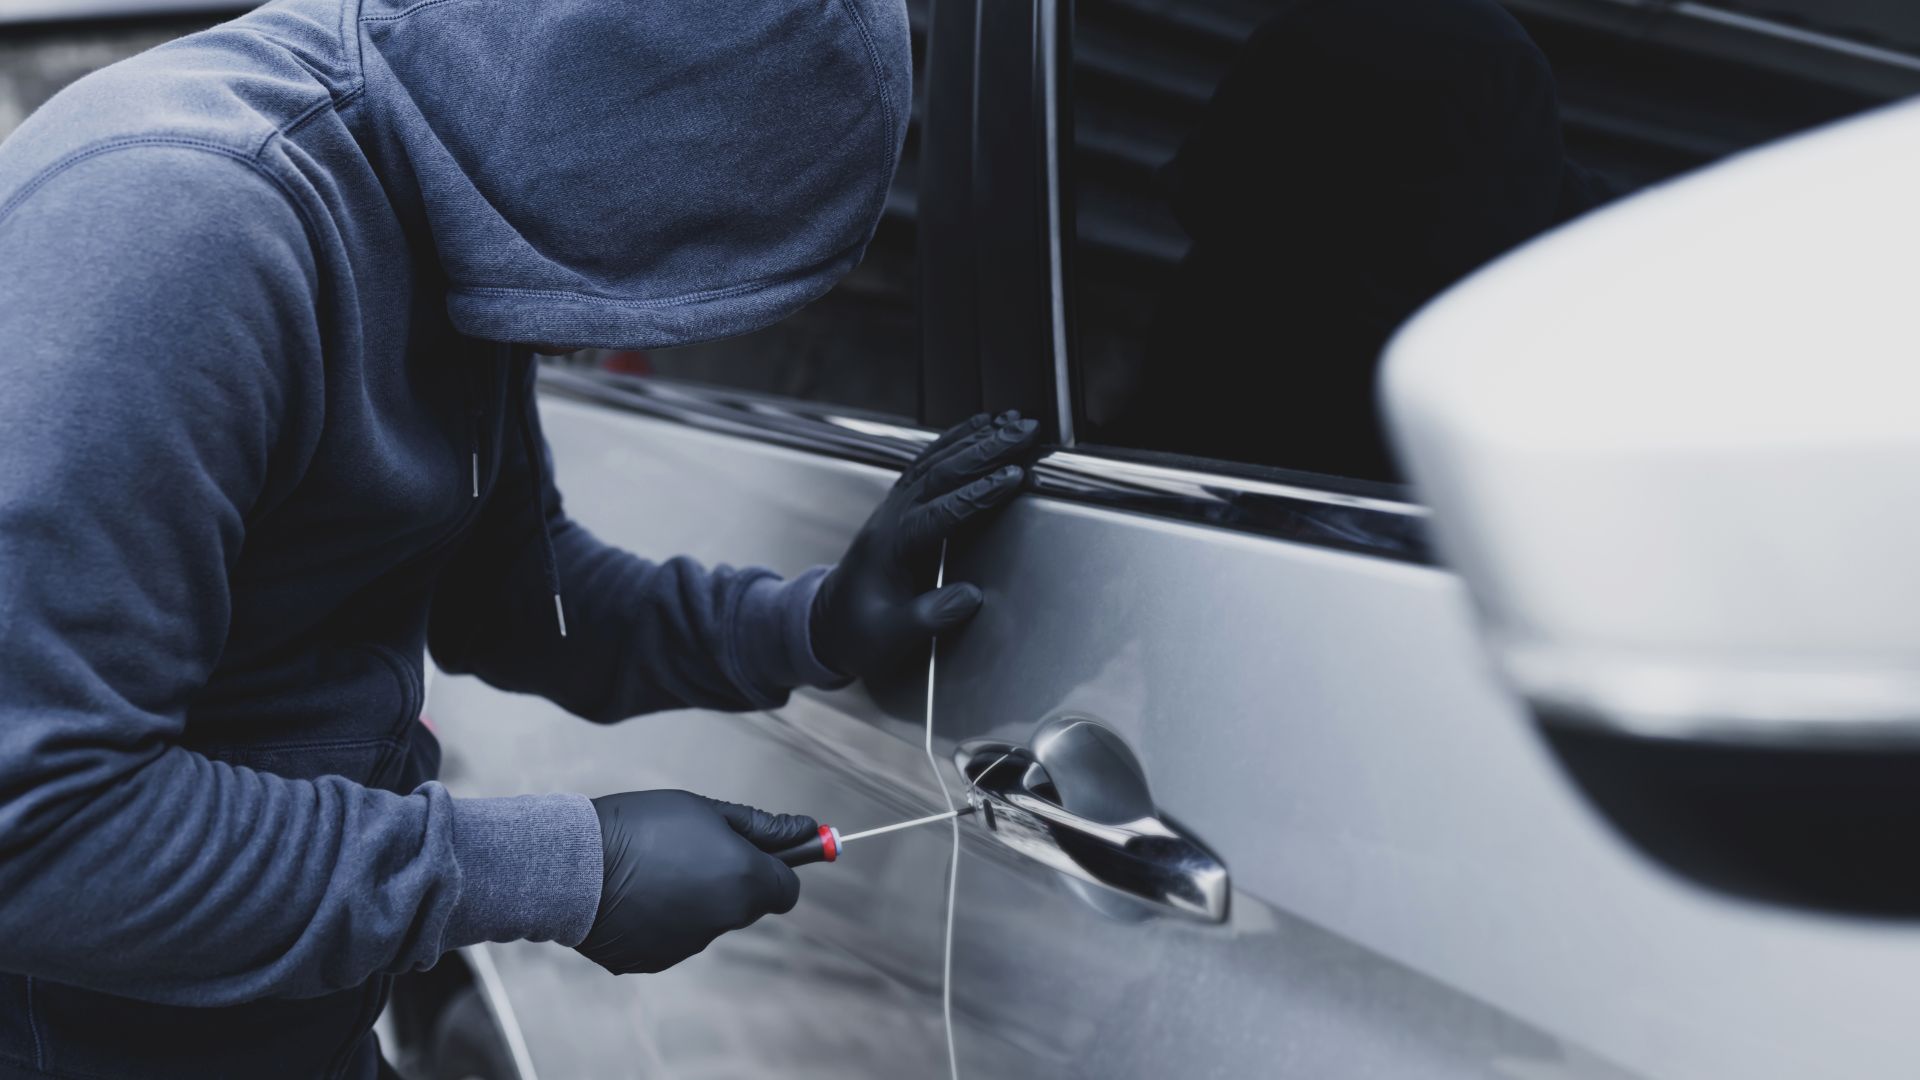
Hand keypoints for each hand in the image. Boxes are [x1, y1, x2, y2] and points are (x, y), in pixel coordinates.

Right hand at [576, 790, 815, 974]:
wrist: (573, 865)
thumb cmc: (641, 827)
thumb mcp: (706, 811)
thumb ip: (762, 827)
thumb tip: (808, 830)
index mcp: (745, 881)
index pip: (787, 888)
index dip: (777, 868)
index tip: (760, 852)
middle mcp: (725, 920)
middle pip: (747, 904)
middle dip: (732, 880)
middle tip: (694, 850)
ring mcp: (690, 945)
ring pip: (708, 920)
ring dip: (694, 899)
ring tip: (652, 870)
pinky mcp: (656, 961)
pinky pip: (672, 937)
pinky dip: (662, 919)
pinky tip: (634, 895)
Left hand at [811, 412, 1040, 679]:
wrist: (826, 626)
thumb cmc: (857, 633)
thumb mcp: (889, 637)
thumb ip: (928, 617)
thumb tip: (970, 596)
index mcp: (890, 546)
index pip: (939, 512)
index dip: (978, 494)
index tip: (1013, 479)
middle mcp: (891, 517)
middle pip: (940, 472)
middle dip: (986, 449)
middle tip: (1025, 432)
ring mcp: (894, 507)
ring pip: (936, 461)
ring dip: (976, 439)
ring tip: (1013, 422)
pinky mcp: (901, 506)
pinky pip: (929, 464)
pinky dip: (956, 442)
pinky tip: (980, 429)